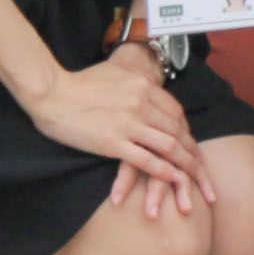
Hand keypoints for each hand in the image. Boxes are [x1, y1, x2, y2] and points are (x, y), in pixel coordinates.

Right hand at [24, 44, 204, 208]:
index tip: (192, 145)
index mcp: (143, 85)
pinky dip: (164, 172)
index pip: (176, 112)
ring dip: (185, 165)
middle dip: (192, 152)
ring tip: (195, 180)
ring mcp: (129, 123)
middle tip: (202, 168)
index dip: (186, 131)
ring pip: (168, 146)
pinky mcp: (113, 142)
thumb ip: (135, 83)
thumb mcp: (115, 74)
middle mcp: (141, 103)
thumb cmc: (79, 84)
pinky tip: (173, 180)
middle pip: (177, 130)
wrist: (51, 93)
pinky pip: (147, 160)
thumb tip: (147, 87)